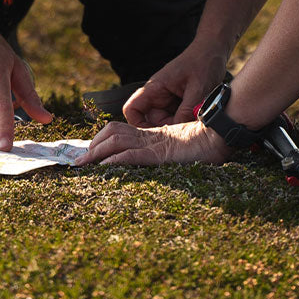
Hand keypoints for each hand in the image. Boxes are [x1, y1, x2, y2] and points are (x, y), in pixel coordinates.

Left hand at [77, 118, 230, 166]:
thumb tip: (155, 163)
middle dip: (92, 145)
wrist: (221, 135)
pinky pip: (132, 155)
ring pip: (117, 140)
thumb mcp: (181, 152)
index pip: (120, 132)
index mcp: (152, 136)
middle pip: (112, 132)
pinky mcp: (160, 153)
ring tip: (82, 164)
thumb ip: (167, 154)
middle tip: (77, 161)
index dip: (101, 140)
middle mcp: (150, 136)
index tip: (87, 154)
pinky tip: (104, 167)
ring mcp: (154, 143)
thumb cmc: (207, 145)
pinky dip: (115, 160)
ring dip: (97, 152)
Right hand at [123, 41, 229, 126]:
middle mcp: (158, 95)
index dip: (137, 125)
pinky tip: (200, 116)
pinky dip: (186, 120)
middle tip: (185, 131)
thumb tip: (179, 135)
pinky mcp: (178, 102)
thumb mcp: (198, 88)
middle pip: (151, 122)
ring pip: (166, 122)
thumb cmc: (204, 62)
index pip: (132, 109)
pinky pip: (177, 118)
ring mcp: (168, 99)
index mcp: (155, 88)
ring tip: (197, 119)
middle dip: (166, 129)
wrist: (214, 48)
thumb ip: (186, 111)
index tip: (154, 135)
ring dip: (179, 125)